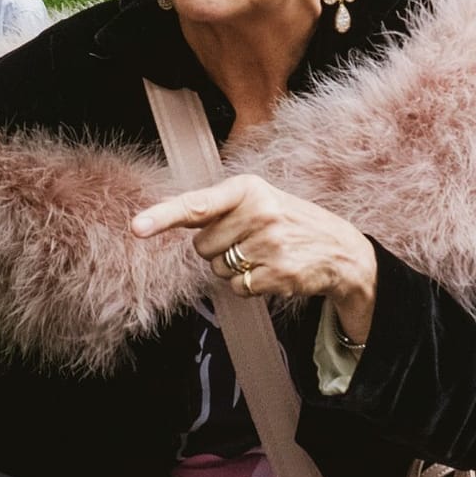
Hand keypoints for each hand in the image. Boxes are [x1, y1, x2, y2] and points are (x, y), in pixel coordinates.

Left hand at [132, 174, 379, 342]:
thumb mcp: (260, 199)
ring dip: (233, 268)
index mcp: (248, 188)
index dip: (163, 217)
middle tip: (249, 240)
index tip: (137, 227)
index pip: (197, 205)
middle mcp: (258, 212)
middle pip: (201, 246)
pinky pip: (235, 288)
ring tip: (264, 255)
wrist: (339, 249)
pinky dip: (247, 285)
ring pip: (217, 269)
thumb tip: (168, 218)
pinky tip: (271, 271)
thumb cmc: (288, 221)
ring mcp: (269, 244)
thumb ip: (218, 207)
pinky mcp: (276, 273)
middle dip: (217, 249)